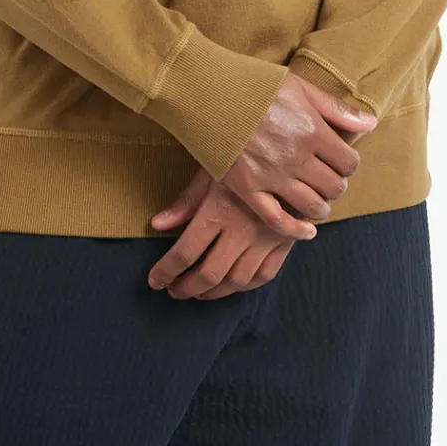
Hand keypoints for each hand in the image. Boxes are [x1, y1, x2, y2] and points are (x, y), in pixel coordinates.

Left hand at [146, 168, 305, 298]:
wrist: (291, 152)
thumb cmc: (244, 157)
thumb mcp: (211, 172)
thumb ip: (185, 202)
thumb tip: (157, 225)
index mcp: (219, 211)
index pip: (185, 253)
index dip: (166, 271)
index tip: (155, 281)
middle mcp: (243, 230)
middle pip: (210, 274)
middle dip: (187, 288)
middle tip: (174, 291)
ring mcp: (266, 238)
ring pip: (237, 281)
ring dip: (214, 293)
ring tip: (199, 292)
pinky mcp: (285, 241)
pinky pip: (264, 275)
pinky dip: (245, 287)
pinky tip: (231, 285)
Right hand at [219, 72, 377, 237]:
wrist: (209, 92)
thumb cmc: (255, 85)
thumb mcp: (300, 87)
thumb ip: (335, 108)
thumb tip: (370, 122)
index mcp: (312, 131)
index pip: (349, 162)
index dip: (349, 165)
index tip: (341, 162)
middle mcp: (296, 157)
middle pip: (334, 187)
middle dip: (336, 186)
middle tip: (329, 181)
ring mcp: (272, 176)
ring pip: (311, 206)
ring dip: (321, 208)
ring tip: (319, 204)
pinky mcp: (248, 189)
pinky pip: (278, 220)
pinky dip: (296, 231)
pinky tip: (306, 231)